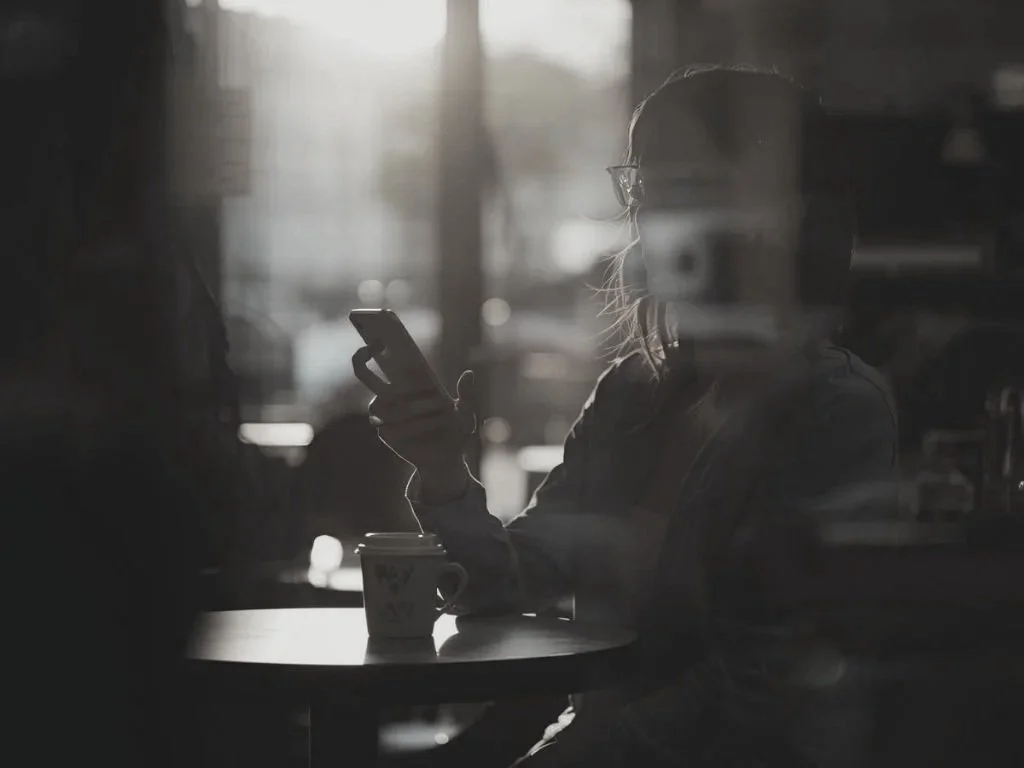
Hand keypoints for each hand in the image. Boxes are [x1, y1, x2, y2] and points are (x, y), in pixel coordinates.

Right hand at [351, 346, 475, 499]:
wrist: (447, 460)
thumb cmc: (456, 432)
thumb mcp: (465, 413)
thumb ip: (466, 395)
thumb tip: (469, 373)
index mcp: (413, 384)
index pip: (390, 361)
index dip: (378, 347)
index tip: (380, 338)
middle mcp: (395, 395)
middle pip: (365, 374)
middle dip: (361, 360)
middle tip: (371, 350)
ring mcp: (387, 413)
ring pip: (387, 403)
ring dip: (414, 407)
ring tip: (440, 411)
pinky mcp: (385, 432)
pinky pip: (387, 424)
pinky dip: (408, 426)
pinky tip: (421, 430)